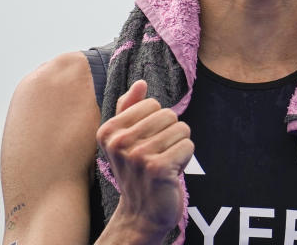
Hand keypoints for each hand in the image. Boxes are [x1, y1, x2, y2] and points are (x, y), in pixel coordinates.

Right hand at [96, 80, 193, 239]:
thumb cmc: (137, 172)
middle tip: (157, 155)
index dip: (157, 123)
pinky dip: (185, 158)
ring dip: (178, 146)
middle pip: (168, 114)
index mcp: (109, 131)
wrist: (141, 213)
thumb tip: (140, 83)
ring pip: (181, 129)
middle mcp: (119, 142)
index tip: (147, 143)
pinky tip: (171, 172)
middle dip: (170, 134)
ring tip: (164, 163)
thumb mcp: (126, 139)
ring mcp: (137, 155)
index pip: (152, 104)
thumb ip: (130, 109)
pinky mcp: (157, 168)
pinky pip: (188, 145)